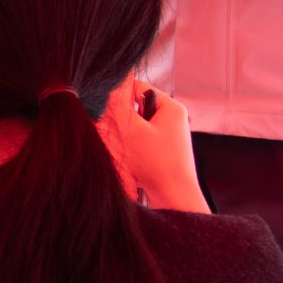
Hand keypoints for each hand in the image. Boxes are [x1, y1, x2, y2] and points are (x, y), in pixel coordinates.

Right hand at [99, 77, 207, 212]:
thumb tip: (110, 83)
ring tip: (126, 152)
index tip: (107, 109)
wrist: (176, 199)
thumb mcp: (134, 131)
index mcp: (171, 108)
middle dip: (121, 121)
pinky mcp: (162, 151)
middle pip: (135, 108)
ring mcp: (167, 136)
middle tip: (117, 135)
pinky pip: (139, 142)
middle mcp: (171, 119)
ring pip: (135, 127)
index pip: (137, 88)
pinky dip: (130, 149)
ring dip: (125, 137)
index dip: (119, 97)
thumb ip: (120, 105)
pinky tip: (130, 162)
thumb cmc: (159, 165)